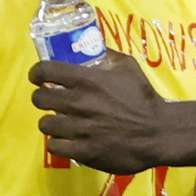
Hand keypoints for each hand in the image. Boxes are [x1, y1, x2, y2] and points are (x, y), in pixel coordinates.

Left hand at [31, 50, 172, 171]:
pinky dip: (59, 143)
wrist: (159, 132)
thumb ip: (108, 56)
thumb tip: (93, 45)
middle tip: (51, 102)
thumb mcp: (128, 67)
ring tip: (61, 124)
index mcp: (87, 79)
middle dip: (42, 99)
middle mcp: (78, 102)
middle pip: (39, 99)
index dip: (37, 73)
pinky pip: (54, 146)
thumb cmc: (144, 98)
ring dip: (51, 123)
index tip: (38, 78)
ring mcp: (79, 128)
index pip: (44, 71)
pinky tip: (68, 141)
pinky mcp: (83, 151)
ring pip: (44, 124)